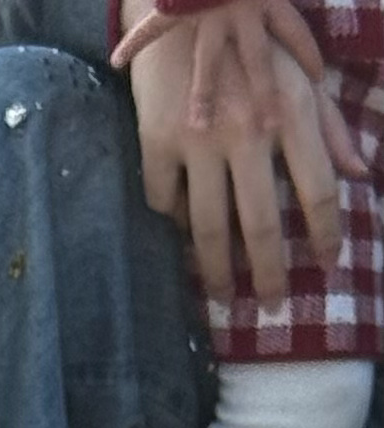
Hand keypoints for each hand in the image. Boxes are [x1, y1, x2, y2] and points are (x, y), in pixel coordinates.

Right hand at [119, 0, 358, 304]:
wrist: (188, 5)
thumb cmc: (255, 42)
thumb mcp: (303, 74)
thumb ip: (331, 126)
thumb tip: (361, 173)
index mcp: (292, 110)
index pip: (319, 189)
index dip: (327, 234)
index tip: (327, 264)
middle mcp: (248, 130)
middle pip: (261, 226)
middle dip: (267, 275)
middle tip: (269, 305)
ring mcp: (199, 139)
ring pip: (208, 229)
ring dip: (216, 272)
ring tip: (222, 294)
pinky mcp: (158, 141)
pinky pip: (165, 202)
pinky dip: (174, 224)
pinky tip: (184, 235)